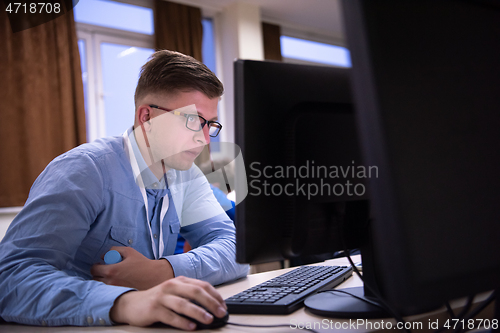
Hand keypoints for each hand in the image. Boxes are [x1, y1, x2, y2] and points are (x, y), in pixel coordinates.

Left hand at [91, 246, 173, 289]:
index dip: (96, 265)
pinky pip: (109, 290)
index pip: (94, 270)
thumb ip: (114, 250)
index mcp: (111, 271)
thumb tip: (103, 256)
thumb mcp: (128, 251)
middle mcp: (110, 282)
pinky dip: (110, 285)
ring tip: (113, 275)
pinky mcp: (119, 294)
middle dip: (98, 273)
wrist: (153, 276)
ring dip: (103, 279)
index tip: (101, 264)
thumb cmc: (141, 263)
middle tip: (106, 269)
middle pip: (95, 278)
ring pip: (101, 285)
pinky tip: (118, 280)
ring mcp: (114, 290)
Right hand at [110, 276, 227, 329]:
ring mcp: (162, 297)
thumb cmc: (158, 299)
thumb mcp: (175, 293)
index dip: (215, 296)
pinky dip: (182, 322)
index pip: (202, 286)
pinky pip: (170, 316)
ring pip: (184, 304)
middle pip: (195, 292)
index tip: (223, 307)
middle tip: (220, 313)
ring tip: (208, 320)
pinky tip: (191, 327)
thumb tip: (212, 307)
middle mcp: (172, 286)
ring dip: (198, 312)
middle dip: (210, 302)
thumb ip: (191, 296)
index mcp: (180, 281)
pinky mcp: (154, 309)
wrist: (132, 304)